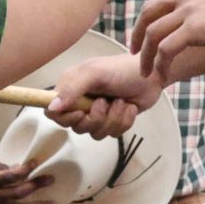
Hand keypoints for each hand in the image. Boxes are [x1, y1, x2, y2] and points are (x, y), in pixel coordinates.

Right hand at [45, 54, 159, 138]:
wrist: (152, 74)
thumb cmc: (122, 69)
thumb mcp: (95, 73)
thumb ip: (73, 88)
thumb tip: (52, 107)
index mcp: (71, 88)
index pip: (53, 112)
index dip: (65, 118)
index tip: (81, 112)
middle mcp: (81, 102)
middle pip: (76, 126)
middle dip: (95, 118)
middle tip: (106, 102)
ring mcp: (97, 113)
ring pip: (95, 133)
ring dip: (112, 119)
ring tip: (122, 102)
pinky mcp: (113, 121)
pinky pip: (112, 134)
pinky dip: (124, 122)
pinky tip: (130, 107)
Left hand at [130, 0, 204, 78]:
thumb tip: (203, 21)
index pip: (160, 1)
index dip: (149, 20)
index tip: (145, 36)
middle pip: (148, 14)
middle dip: (137, 35)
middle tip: (134, 52)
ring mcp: (188, 9)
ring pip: (152, 34)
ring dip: (145, 55)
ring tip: (146, 71)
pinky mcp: (193, 28)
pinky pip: (165, 49)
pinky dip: (159, 63)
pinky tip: (162, 73)